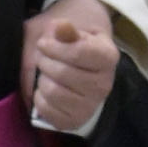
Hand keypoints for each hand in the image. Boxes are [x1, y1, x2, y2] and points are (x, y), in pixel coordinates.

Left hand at [23, 0, 118, 130]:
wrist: (81, 69)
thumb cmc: (72, 46)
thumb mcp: (69, 32)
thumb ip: (65, 30)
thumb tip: (60, 26)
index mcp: (108, 56)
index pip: (78, 52)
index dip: (54, 47)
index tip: (43, 43)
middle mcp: (104, 84)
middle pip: (62, 73)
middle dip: (45, 62)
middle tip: (44, 59)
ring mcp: (92, 105)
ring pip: (53, 92)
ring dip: (42, 80)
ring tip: (46, 74)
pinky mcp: (76, 120)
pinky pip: (47, 110)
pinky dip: (39, 98)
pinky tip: (46, 89)